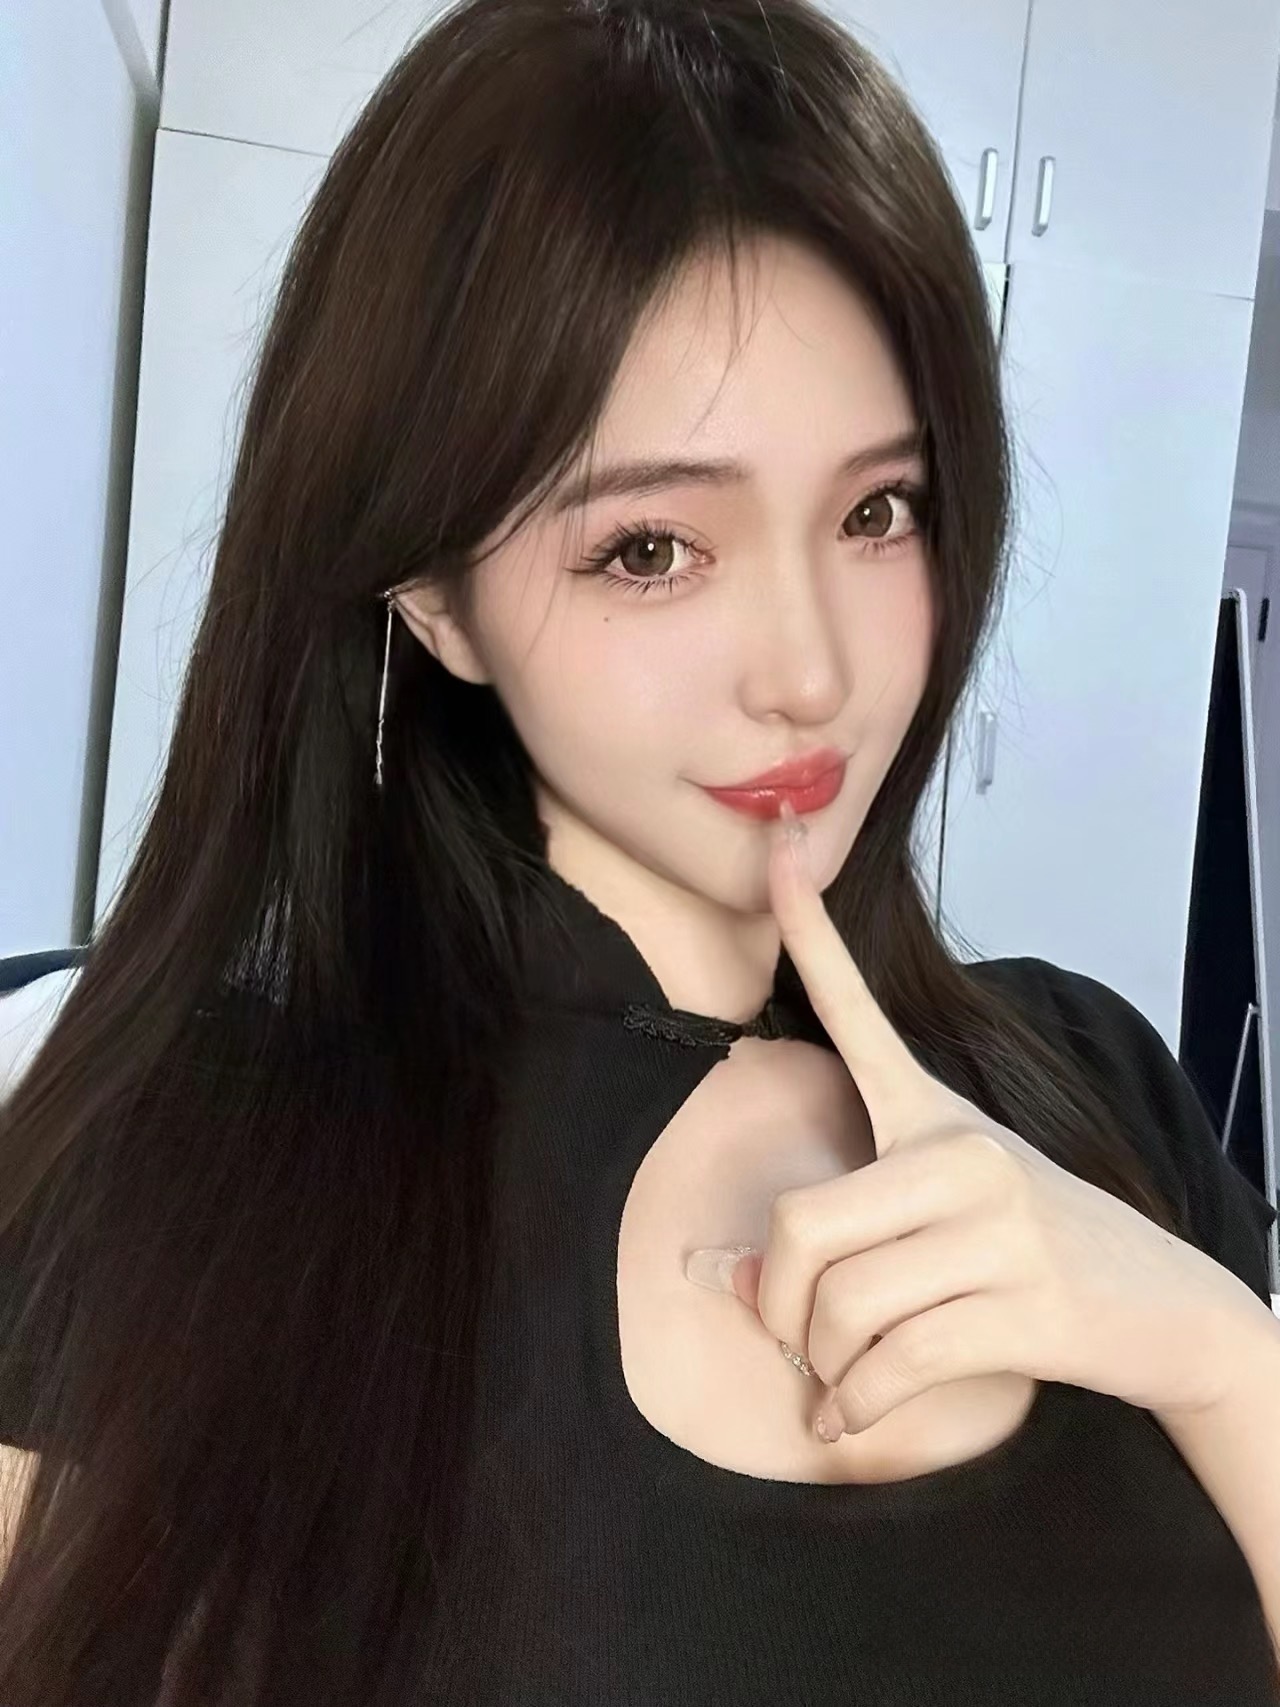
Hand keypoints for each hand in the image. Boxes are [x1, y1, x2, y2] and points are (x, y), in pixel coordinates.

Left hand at [712, 804, 1264, 1442]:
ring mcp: (1000, 1227)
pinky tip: (847, 1421)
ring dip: (824, 1370)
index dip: (810, 935)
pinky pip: (894, 1365)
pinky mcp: (1026, 1304)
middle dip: (776, 1307)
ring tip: (840, 1382)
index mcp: (936, 1113)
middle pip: (801, 1230)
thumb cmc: (1035, 1249)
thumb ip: (840, 1231)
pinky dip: (855, 1409)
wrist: (1169, 1309)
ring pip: (843, 1310)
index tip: (779, 851)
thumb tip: (730, 1277)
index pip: (858, 1013)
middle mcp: (963, 1153)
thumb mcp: (946, 1209)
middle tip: (793, 1341)